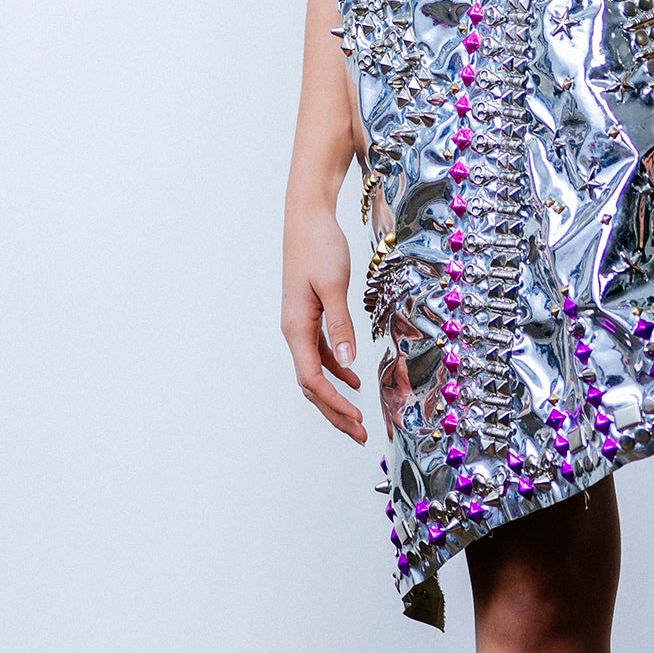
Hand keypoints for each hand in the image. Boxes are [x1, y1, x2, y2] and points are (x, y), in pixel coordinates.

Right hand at [281, 203, 366, 440]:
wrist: (307, 218)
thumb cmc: (319, 246)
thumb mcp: (334, 285)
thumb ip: (341, 325)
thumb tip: (348, 363)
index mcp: (296, 328)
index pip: (313, 379)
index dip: (334, 403)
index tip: (356, 419)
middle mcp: (293, 331)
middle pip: (312, 385)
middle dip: (334, 412)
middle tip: (360, 434)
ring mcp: (300, 325)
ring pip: (316, 372)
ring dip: (336, 396)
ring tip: (357, 419)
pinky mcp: (309, 316)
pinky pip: (320, 354)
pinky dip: (337, 371)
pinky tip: (354, 378)